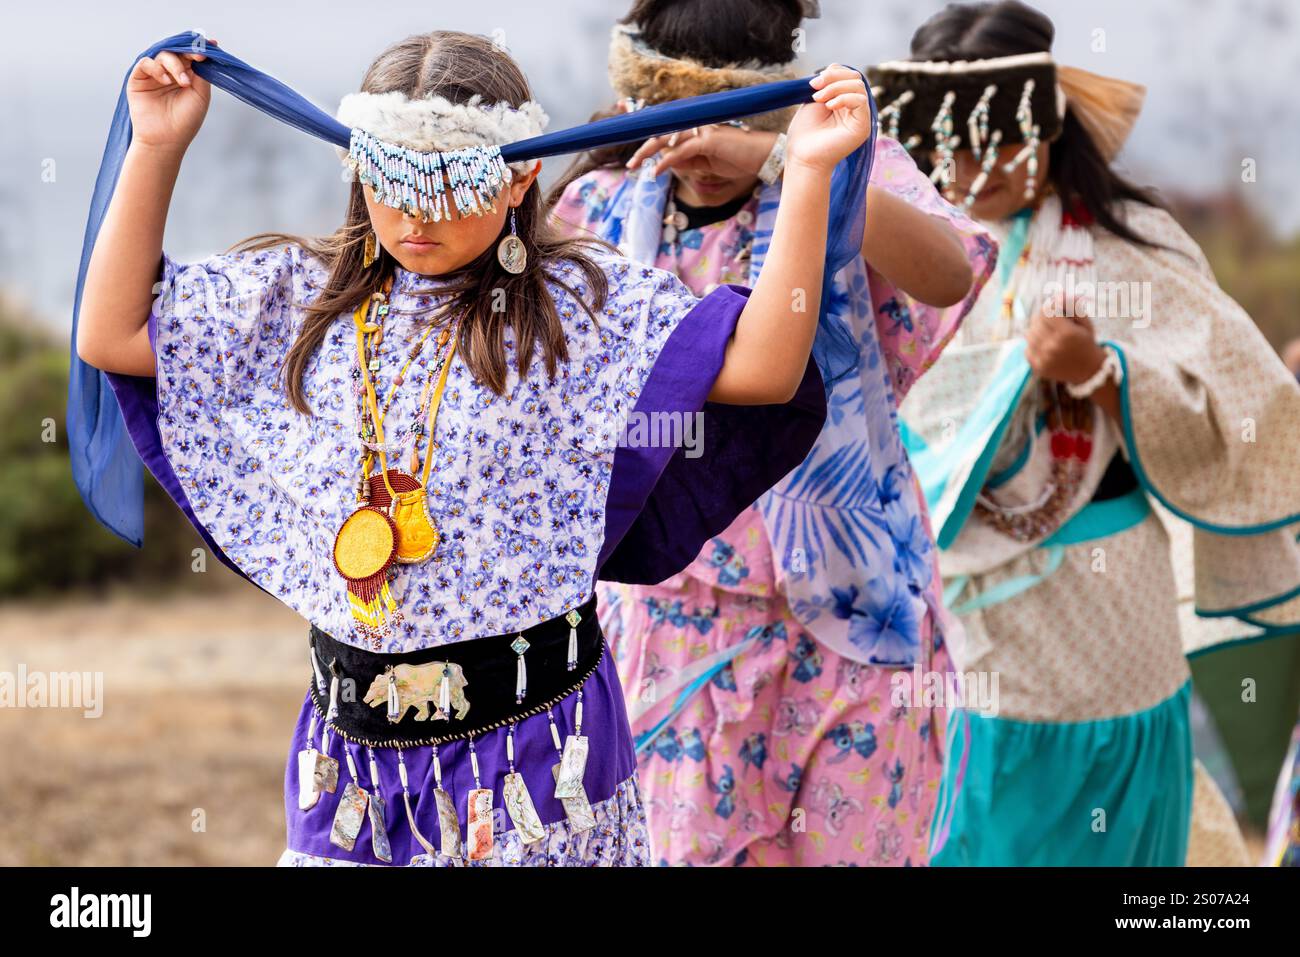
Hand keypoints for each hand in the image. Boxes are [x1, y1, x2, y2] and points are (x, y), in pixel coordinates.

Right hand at [127, 49, 211, 153]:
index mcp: (186, 75)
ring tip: (183, 82)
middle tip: (199, 58)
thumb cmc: (185, 121)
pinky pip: (146, 63)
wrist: (166, 140)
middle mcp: (170, 72)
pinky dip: (157, 68)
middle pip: (177, 51)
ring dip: (175, 65)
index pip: (191, 55)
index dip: (200, 48)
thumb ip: (202, 73)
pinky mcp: (138, 78)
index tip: (211, 45)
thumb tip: (204, 53)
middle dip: (189, 52)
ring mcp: (154, 74)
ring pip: (163, 55)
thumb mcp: (201, 95)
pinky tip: (166, 81)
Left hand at [624, 124, 777, 178]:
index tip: (637, 158)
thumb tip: (666, 162)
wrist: (762, 159)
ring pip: (668, 139)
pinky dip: (667, 161)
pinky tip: (656, 170)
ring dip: (648, 153)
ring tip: (635, 167)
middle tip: (630, 165)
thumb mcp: (706, 165)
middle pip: (663, 134)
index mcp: (696, 130)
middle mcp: (697, 126)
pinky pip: (682, 150)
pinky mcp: (708, 140)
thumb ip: (687, 161)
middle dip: (644, 149)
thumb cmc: (738, 160)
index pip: (668, 134)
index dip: (651, 143)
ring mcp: (702, 131)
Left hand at [785, 64, 872, 174]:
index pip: (847, 75)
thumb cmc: (804, 134)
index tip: (812, 83)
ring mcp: (860, 118)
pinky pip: (861, 101)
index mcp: (843, 102)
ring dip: (836, 88)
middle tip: (815, 90)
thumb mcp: (813, 101)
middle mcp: (854, 109)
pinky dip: (844, 98)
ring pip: (859, 86)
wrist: (803, 158)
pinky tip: (829, 106)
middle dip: (833, 78)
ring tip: (819, 99)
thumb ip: (825, 84)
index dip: (832, 72)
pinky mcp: (863, 127)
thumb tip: (832, 68)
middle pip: (855, 78)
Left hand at [1024, 298, 1106, 384]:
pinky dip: (1034, 345)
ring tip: (1050, 332)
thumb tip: (1058, 293)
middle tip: (1052, 319)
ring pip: (1029, 334)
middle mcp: (1053, 346)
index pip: (1047, 310)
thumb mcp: (1085, 322)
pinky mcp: (1037, 367)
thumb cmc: (1086, 342)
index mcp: (1066, 333)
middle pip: (1036, 321)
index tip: (1055, 307)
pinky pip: (1027, 348)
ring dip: (1037, 330)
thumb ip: (1072, 306)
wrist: (1089, 371)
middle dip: (1043, 316)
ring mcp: (1043, 358)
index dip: (1050, 306)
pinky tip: (1046, 346)